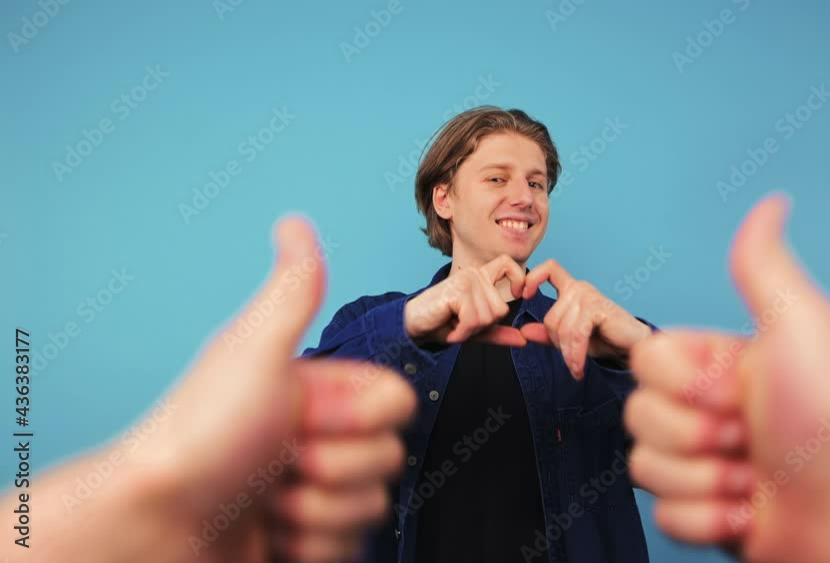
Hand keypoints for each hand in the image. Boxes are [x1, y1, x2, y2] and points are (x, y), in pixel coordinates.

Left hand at [10, 217, 416, 562]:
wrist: (154, 526)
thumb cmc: (197, 439)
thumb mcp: (254, 353)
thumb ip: (293, 293)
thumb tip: (295, 223)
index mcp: (318, 392)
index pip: (396, 404)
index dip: (358, 418)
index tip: (306, 416)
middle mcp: (318, 441)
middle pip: (388, 461)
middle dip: (331, 471)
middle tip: (277, 461)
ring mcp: (314, 496)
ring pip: (372, 510)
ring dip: (315, 513)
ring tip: (263, 499)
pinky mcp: (308, 543)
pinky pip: (349, 552)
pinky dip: (306, 549)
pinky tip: (265, 534)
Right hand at [403, 254, 527, 346]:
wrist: (412, 326)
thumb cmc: (442, 324)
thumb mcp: (475, 329)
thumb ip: (499, 332)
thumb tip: (524, 340)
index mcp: (480, 277)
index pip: (508, 264)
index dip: (518, 278)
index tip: (517, 294)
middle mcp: (473, 274)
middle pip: (500, 307)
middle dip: (483, 325)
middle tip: (462, 324)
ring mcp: (465, 281)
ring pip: (488, 317)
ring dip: (470, 330)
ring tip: (454, 325)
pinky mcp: (456, 291)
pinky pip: (474, 320)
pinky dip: (462, 332)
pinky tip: (451, 330)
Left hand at [520, 259, 651, 378]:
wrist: (633, 347)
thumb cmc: (605, 339)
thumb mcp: (570, 339)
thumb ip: (548, 335)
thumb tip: (523, 331)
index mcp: (571, 289)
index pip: (549, 269)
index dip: (533, 279)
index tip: (523, 296)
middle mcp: (580, 288)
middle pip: (551, 318)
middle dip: (557, 344)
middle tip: (570, 359)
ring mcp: (589, 296)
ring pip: (562, 328)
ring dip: (568, 353)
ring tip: (576, 367)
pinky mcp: (598, 308)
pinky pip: (576, 334)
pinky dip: (575, 354)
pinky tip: (579, 367)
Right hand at [624, 195, 829, 562]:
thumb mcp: (798, 325)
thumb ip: (762, 267)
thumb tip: (771, 203)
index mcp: (714, 366)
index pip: (643, 362)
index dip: (682, 383)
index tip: (735, 391)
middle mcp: (704, 413)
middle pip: (635, 416)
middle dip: (693, 434)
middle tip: (748, 435)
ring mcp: (702, 466)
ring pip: (643, 467)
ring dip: (704, 479)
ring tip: (754, 477)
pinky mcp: (703, 516)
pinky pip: (662, 515)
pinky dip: (706, 519)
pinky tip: (749, 511)